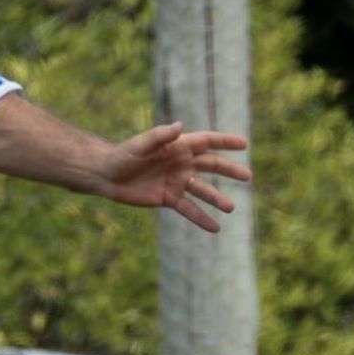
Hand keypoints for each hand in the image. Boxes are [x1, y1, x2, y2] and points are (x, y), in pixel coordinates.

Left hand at [99, 123, 251, 230]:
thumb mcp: (139, 145)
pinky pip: (189, 209)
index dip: (225, 142)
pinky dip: (201, 218)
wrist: (106, 176)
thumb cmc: (122, 155)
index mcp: (178, 146)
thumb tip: (179, 126)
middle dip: (229, 171)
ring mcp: (177, 182)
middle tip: (247, 176)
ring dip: (217, 199)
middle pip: (211, 166)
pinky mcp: (169, 198)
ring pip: (202, 190)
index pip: (207, 142)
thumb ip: (159, 137)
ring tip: (231, 207)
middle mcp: (182, 164)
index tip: (244, 144)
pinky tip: (216, 228)